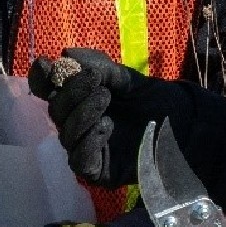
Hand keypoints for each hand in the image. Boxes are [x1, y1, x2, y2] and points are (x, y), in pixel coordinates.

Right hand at [28, 48, 152, 184]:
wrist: (184, 125)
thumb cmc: (152, 100)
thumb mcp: (126, 77)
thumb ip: (99, 66)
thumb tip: (66, 55)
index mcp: (77, 99)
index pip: (46, 89)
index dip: (41, 78)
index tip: (48, 65)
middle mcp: (75, 124)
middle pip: (56, 110)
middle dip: (71, 92)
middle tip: (95, 81)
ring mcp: (84, 148)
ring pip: (66, 134)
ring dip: (82, 113)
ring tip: (105, 99)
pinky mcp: (97, 171)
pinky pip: (79, 160)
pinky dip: (88, 141)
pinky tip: (106, 126)